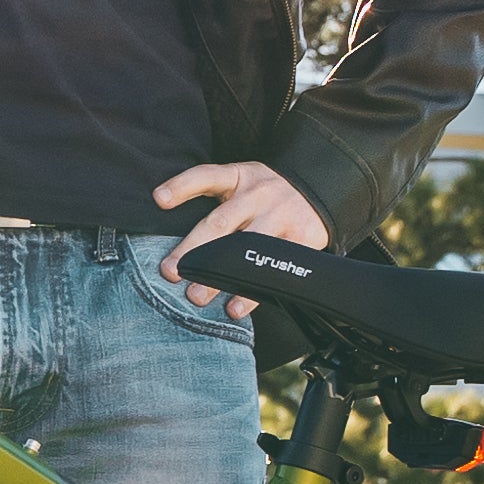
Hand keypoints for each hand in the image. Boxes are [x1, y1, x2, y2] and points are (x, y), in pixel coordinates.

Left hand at [152, 160, 326, 315]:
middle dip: (192, 249)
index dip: (182, 186)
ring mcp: (280, 217)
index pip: (207, 176)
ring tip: (195, 296)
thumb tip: (174, 239)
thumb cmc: (269, 193)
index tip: (159, 199)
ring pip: (244, 249)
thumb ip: (216, 200)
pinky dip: (252, 293)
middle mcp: (258, 195)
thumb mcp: (245, 182)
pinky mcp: (300, 240)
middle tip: (170, 272)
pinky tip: (234, 307)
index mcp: (239, 178)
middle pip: (219, 222)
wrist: (324, 187)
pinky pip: (272, 270)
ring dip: (218, 276)